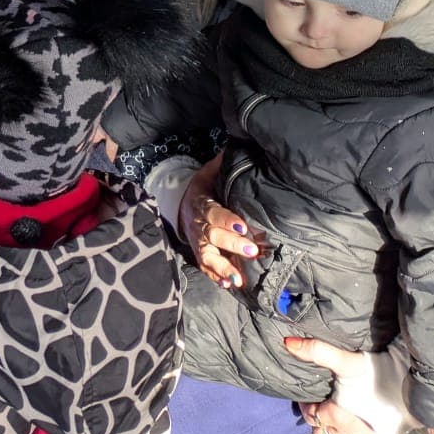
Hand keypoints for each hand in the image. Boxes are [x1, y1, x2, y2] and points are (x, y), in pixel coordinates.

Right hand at [176, 154, 264, 287]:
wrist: (181, 206)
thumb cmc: (203, 190)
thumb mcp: (208, 174)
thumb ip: (221, 165)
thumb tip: (234, 149)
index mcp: (202, 204)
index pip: (214, 213)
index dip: (227, 220)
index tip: (243, 225)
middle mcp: (198, 226)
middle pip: (213, 236)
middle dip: (232, 244)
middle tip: (252, 251)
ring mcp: (198, 242)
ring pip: (208, 256)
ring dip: (223, 267)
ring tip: (239, 278)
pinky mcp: (200, 254)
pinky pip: (206, 267)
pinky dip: (216, 277)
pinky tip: (229, 285)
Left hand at [287, 337, 402, 433]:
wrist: (421, 380)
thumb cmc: (384, 373)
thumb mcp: (349, 361)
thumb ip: (319, 352)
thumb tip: (289, 344)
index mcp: (345, 419)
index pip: (316, 418)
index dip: (308, 406)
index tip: (306, 396)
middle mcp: (359, 433)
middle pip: (329, 430)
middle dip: (319, 417)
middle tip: (316, 401)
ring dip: (337, 424)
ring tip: (333, 406)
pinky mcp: (388, 432)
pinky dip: (354, 425)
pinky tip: (354, 412)